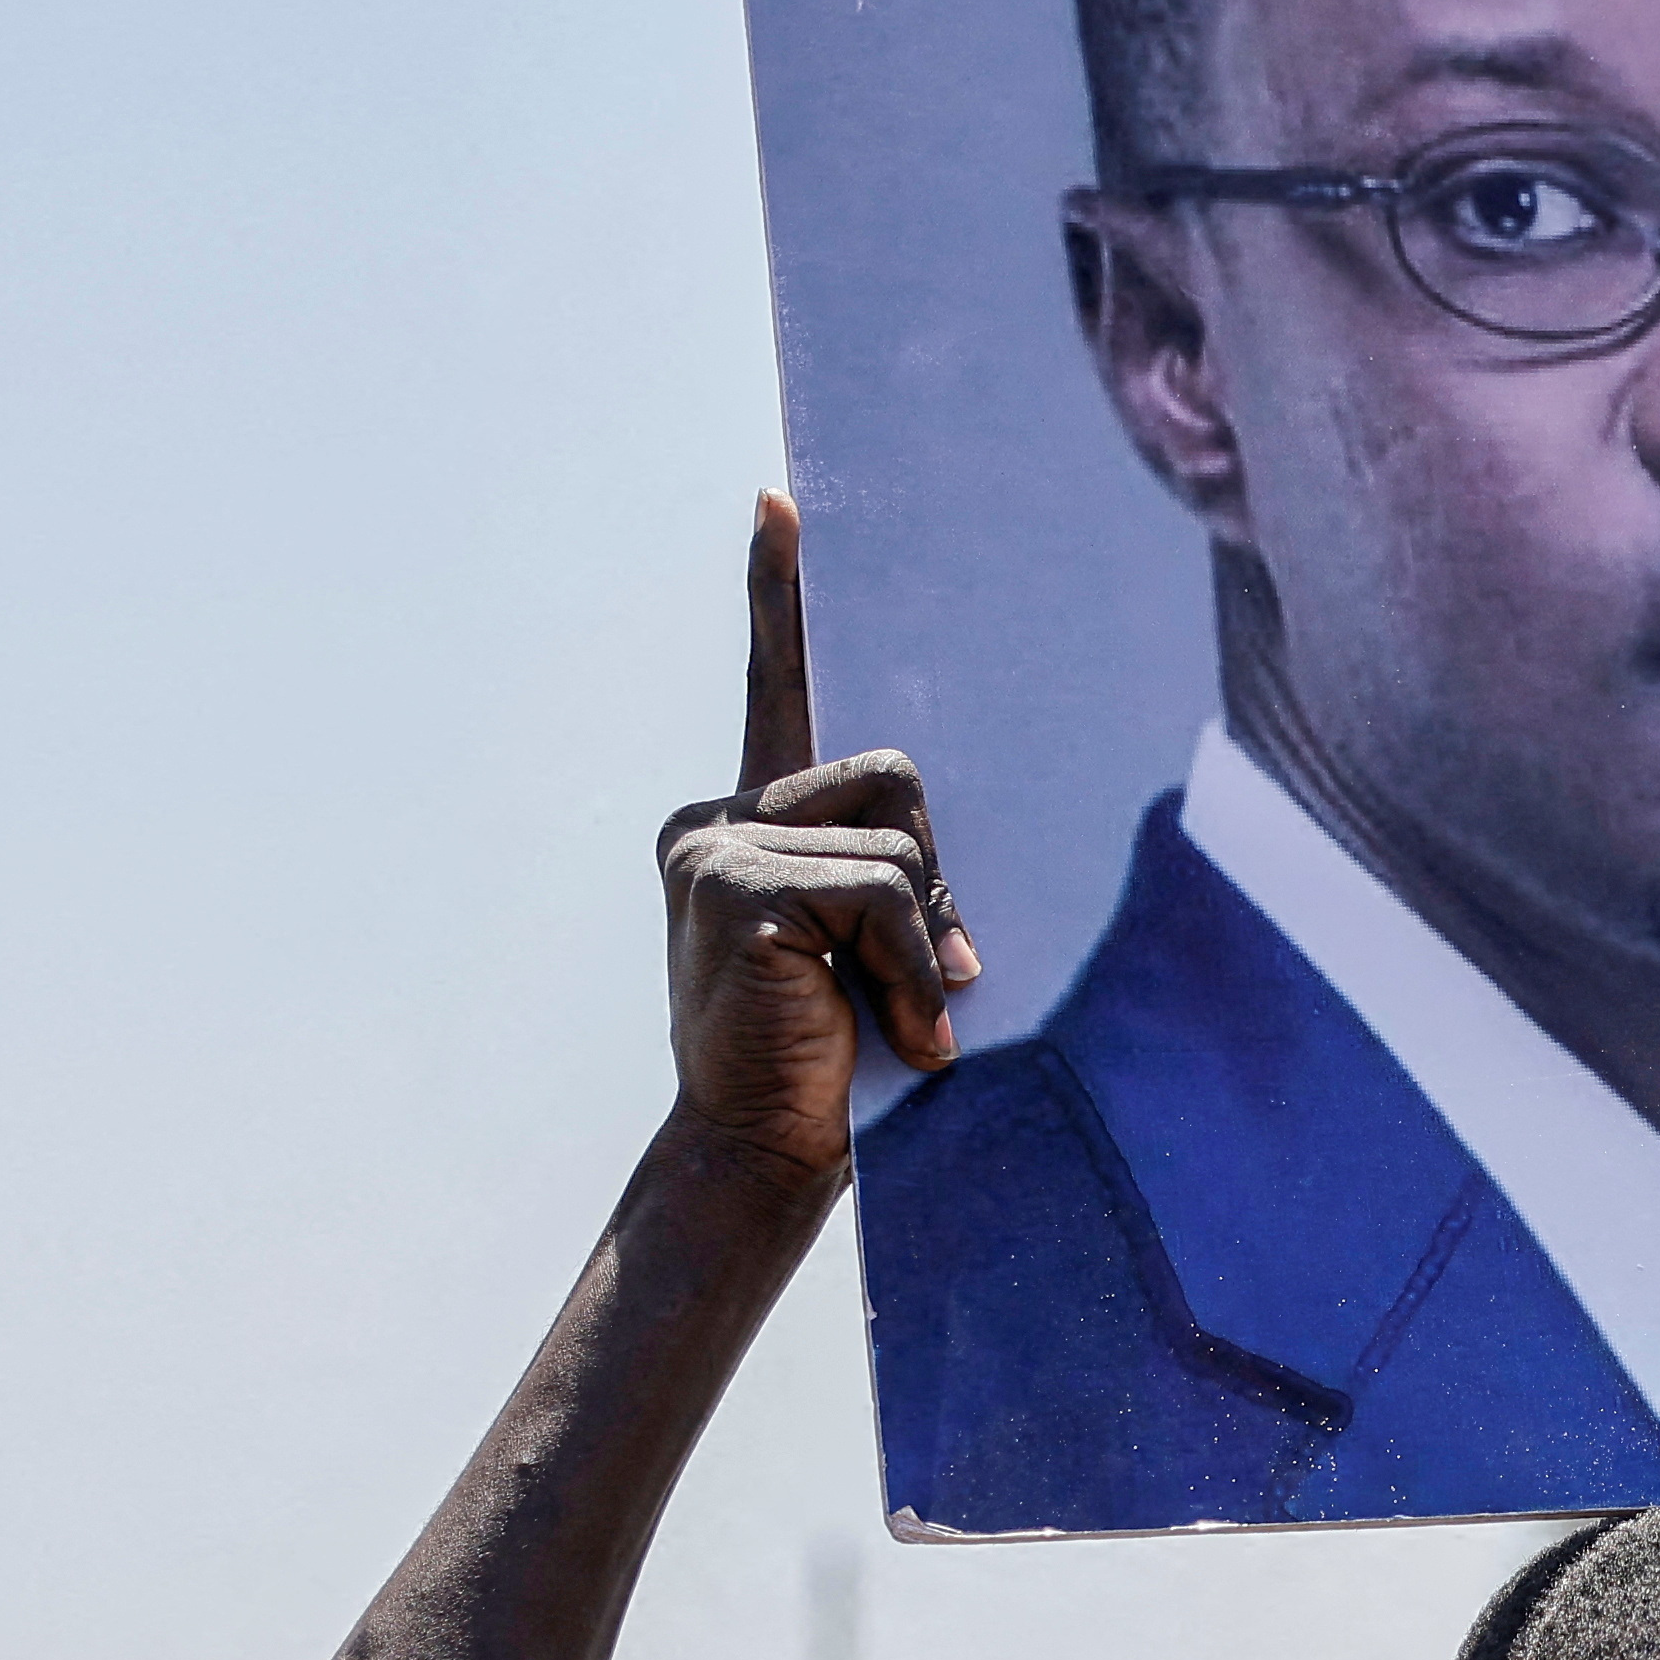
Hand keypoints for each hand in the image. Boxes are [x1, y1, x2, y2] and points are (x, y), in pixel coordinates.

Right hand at [656, 496, 977, 1180]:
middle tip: (922, 982)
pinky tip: (893, 1029)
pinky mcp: (732, 884)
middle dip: (936, 881)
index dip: (777, 596)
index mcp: (747, 824)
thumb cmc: (837, 1058)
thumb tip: (946, 883)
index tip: (780, 504)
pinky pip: (886, 891)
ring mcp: (714, 846)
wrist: (766, 1155)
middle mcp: (716, 819)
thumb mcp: (875, 948)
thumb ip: (898, 880)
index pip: (775, 691)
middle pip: (895, 778)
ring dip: (926, 943)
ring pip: (902, 844)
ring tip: (894, 1019)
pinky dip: (914, 967)